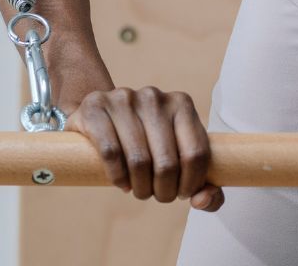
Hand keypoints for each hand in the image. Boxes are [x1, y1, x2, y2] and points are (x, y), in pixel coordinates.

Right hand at [66, 85, 224, 211]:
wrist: (100, 115)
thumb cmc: (146, 140)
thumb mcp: (176, 150)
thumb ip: (201, 182)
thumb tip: (202, 199)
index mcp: (181, 103)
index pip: (197, 153)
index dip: (191, 183)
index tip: (181, 192)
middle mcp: (154, 97)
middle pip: (167, 163)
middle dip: (164, 191)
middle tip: (158, 195)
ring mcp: (124, 99)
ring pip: (139, 161)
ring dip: (141, 188)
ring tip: (140, 190)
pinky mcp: (96, 107)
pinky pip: (111, 153)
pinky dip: (118, 178)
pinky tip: (122, 183)